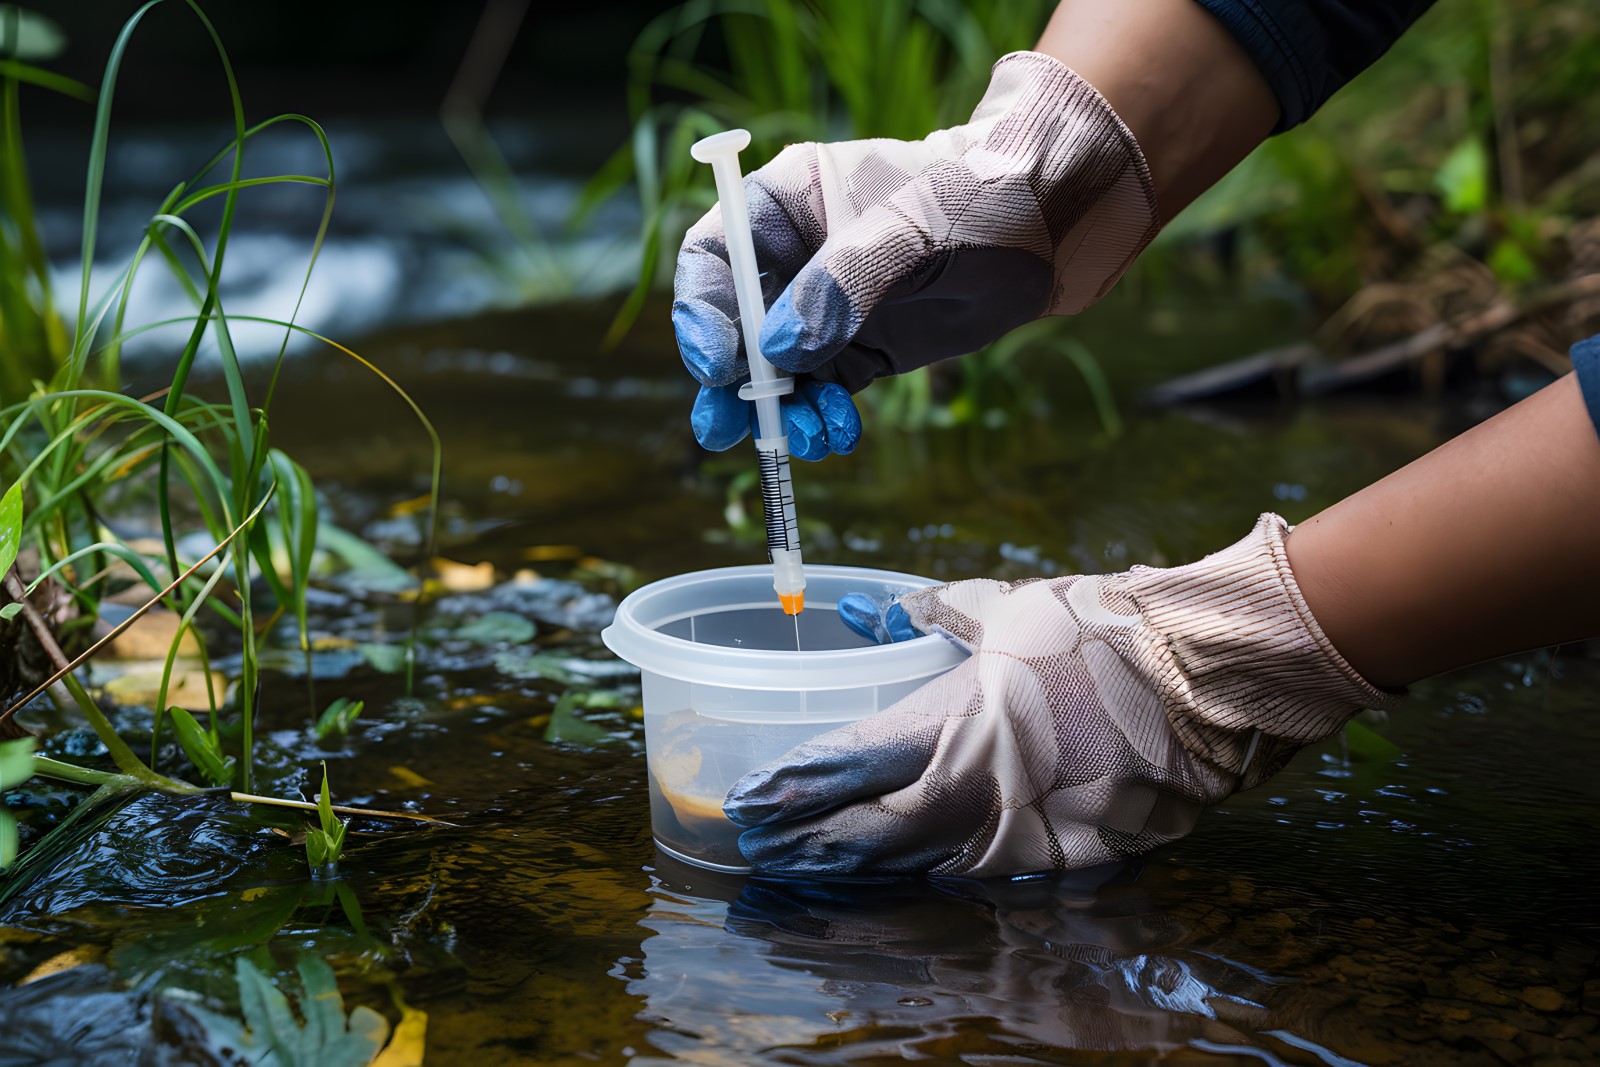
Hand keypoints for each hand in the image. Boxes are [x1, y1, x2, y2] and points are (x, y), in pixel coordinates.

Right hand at [673, 50, 1158, 458]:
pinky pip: (821, 392)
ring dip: (778, 413)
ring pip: (774, 371)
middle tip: (723, 430)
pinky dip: (820, 419)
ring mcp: (822, 309)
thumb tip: (781, 351)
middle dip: (728, 382)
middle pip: (733, 325)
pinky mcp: (858, 350)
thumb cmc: (981, 196)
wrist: (1050, 227)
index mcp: (785, 204)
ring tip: (804, 438)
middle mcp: (792, 259)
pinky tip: (836, 435)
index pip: (715, 257)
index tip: (717, 363)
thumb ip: (844, 284)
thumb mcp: (912, 229)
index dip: (703, 311)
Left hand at [724, 515, 1397, 876]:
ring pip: (917, 862)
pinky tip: (904, 876)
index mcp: (952, 721)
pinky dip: (931, 874)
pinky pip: (981, 872)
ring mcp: (1020, 831)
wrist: (1203, 679)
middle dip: (806, 840)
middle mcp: (974, 788)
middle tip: (754, 846)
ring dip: (856, 867)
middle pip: (869, 830)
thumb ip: (928, 612)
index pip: (850, 763)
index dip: (794, 785)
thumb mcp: (1002, 608)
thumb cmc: (1099, 631)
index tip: (748, 797)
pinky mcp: (1062, 855)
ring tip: (806, 869)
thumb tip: (871, 611)